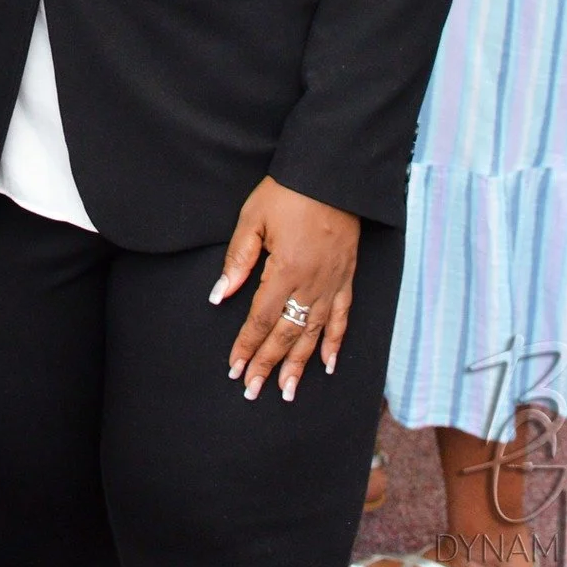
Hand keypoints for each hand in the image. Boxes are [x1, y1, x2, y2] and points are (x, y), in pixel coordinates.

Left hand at [208, 176, 358, 401]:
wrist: (331, 175)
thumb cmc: (287, 193)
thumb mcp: (253, 219)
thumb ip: (237, 260)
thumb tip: (219, 295)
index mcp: (284, 271)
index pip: (260, 319)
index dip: (247, 345)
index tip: (235, 368)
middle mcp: (310, 285)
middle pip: (286, 334)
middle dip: (268, 364)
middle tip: (254, 390)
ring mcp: (332, 285)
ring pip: (314, 335)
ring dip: (299, 365)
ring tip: (287, 391)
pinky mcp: (346, 278)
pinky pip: (342, 318)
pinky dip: (335, 343)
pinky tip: (329, 365)